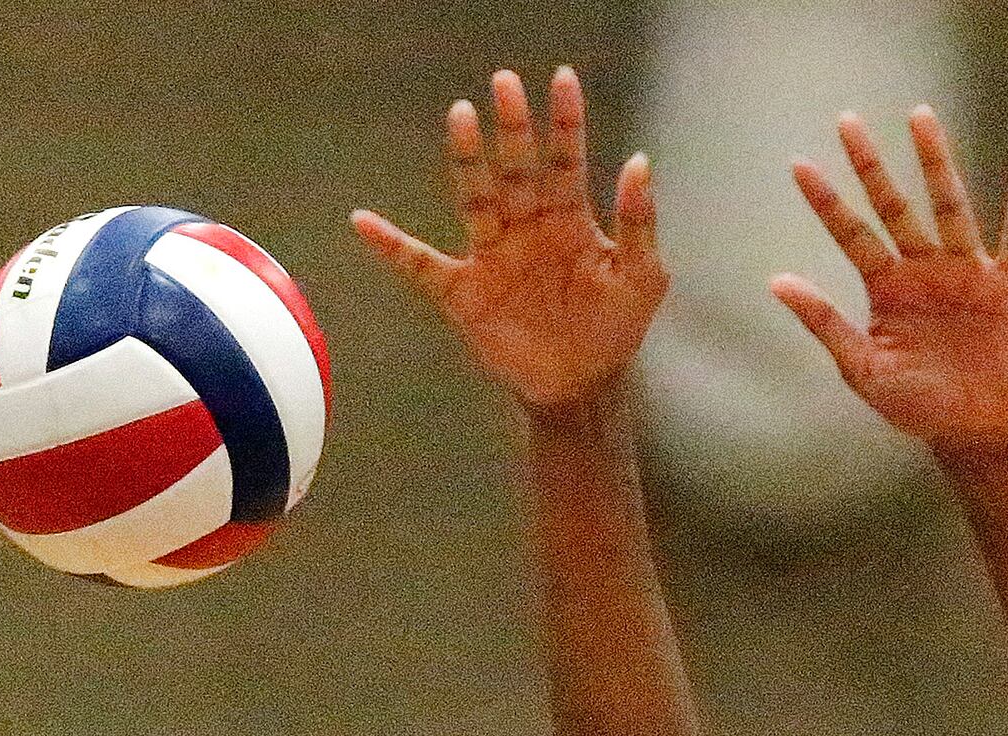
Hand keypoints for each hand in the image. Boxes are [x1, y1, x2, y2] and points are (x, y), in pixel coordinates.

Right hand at [352, 66, 665, 410]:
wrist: (582, 385)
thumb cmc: (614, 329)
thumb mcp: (643, 277)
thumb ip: (639, 222)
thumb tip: (640, 161)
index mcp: (569, 218)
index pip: (565, 159)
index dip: (565, 120)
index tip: (563, 78)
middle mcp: (526, 227)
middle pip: (516, 168)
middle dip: (512, 127)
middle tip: (506, 83)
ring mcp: (492, 256)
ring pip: (475, 198)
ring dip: (467, 160)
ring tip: (461, 116)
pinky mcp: (464, 292)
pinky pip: (421, 265)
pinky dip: (391, 246)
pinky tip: (363, 223)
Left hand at [770, 108, 1007, 454]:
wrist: (971, 429)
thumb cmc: (914, 403)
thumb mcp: (861, 367)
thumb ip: (824, 322)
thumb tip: (775, 281)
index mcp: (887, 287)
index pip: (851, 234)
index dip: (826, 202)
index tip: (798, 166)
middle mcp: (923, 268)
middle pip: (894, 206)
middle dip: (871, 166)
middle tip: (846, 122)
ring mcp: (967, 269)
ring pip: (948, 205)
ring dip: (935, 163)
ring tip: (919, 119)